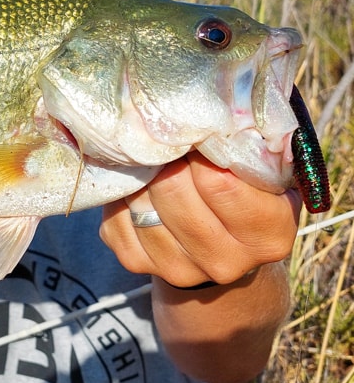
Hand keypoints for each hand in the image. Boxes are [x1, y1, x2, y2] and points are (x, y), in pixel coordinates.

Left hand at [100, 151, 300, 286]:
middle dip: (166, 157)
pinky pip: (115, 217)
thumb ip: (252, 152)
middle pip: (172, 188)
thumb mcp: (267, 176)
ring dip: (141, 174)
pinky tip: (136, 184)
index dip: (201, 147)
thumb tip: (220, 113)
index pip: (218, 182)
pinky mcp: (137, 263)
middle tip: (167, 139)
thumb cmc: (247, 196)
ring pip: (139, 201)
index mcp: (268, 237)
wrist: (218, 246)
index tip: (196, 131)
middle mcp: (225, 262)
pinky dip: (121, 194)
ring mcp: (178, 268)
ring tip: (152, 159)